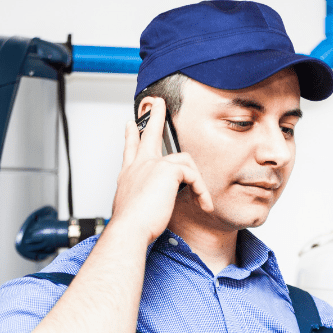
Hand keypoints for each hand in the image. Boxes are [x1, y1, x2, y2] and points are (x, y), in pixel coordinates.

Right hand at [111, 98, 212, 243]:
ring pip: (183, 161)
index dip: (131, 137)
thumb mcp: (133, 210)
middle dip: (155, 116)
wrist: (129, 228)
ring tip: (203, 201)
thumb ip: (143, 202)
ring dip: (197, 183)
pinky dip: (201, 191)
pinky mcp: (167, 169)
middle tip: (157, 103)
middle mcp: (138, 166)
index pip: (130, 150)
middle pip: (148, 135)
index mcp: (129, 175)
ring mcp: (151, 164)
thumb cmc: (131, 225)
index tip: (131, 125)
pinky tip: (202, 204)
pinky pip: (192, 175)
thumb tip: (152, 206)